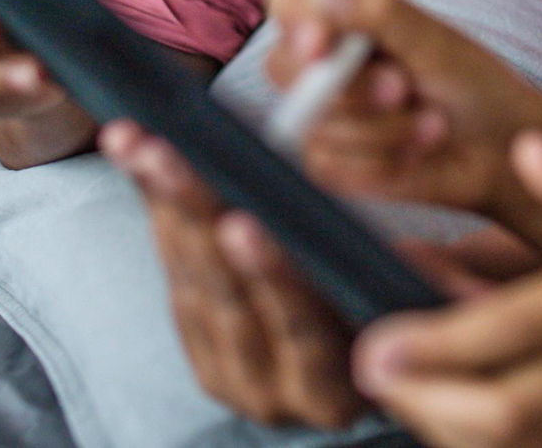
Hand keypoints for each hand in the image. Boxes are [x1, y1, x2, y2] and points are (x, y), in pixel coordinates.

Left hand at [100, 119, 368, 428]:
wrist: (365, 358)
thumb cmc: (395, 309)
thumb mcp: (401, 290)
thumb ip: (397, 266)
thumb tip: (384, 216)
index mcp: (335, 392)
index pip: (300, 330)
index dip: (271, 277)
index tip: (242, 224)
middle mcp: (276, 393)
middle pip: (229, 297)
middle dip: (195, 216)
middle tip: (166, 158)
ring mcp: (233, 375)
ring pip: (194, 283)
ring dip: (163, 206)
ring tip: (141, 148)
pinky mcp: (202, 352)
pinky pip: (177, 279)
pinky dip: (160, 215)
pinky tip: (142, 163)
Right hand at [263, 0, 541, 252]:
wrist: (500, 150)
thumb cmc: (472, 83)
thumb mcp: (435, 41)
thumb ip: (378, 14)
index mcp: (344, 16)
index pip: (288, 0)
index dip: (296, 20)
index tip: (322, 41)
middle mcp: (324, 61)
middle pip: (284, 67)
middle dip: (351, 87)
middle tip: (403, 88)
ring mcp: (323, 113)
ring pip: (315, 122)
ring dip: (383, 129)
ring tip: (432, 122)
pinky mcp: (331, 161)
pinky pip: (330, 165)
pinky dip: (381, 161)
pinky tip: (416, 153)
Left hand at [352, 132, 541, 447]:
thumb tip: (524, 146)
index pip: (504, 333)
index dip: (432, 344)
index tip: (377, 337)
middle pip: (494, 410)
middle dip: (422, 398)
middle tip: (372, 364)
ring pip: (507, 447)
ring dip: (444, 428)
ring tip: (406, 389)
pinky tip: (461, 418)